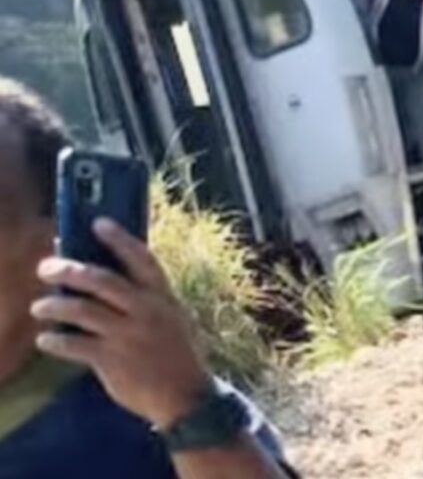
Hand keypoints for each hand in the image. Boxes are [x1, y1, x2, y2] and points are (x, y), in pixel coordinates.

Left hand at [33, 220, 218, 427]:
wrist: (186, 396)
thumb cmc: (175, 353)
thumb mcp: (172, 318)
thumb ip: (146, 300)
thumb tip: (109, 281)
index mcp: (163, 297)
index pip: (141, 259)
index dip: (119, 239)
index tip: (97, 223)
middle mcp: (146, 311)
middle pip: (102, 281)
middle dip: (70, 270)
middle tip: (45, 267)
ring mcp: (128, 335)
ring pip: (82, 311)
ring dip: (55, 306)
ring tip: (40, 306)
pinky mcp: (113, 360)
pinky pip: (75, 345)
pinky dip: (55, 341)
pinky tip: (45, 339)